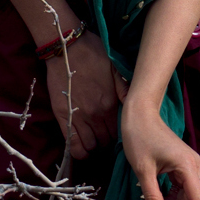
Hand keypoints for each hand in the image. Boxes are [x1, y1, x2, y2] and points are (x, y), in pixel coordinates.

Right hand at [46, 33, 121, 161]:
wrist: (67, 48)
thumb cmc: (93, 55)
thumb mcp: (115, 70)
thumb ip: (125, 90)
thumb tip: (136, 103)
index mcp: (112, 104)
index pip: (121, 131)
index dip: (120, 134)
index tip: (118, 132)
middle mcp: (97, 115)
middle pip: (107, 141)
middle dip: (107, 141)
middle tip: (105, 135)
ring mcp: (79, 117)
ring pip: (91, 146)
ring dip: (94, 145)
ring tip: (93, 138)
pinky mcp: (63, 117)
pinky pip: (73, 145)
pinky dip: (79, 151)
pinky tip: (82, 148)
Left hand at [118, 92, 199, 199]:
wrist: (139, 112)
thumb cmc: (140, 137)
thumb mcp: (143, 170)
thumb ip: (153, 197)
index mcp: (188, 166)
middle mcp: (194, 165)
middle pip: (193, 198)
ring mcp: (188, 164)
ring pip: (187, 193)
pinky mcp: (181, 163)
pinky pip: (182, 186)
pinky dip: (173, 197)